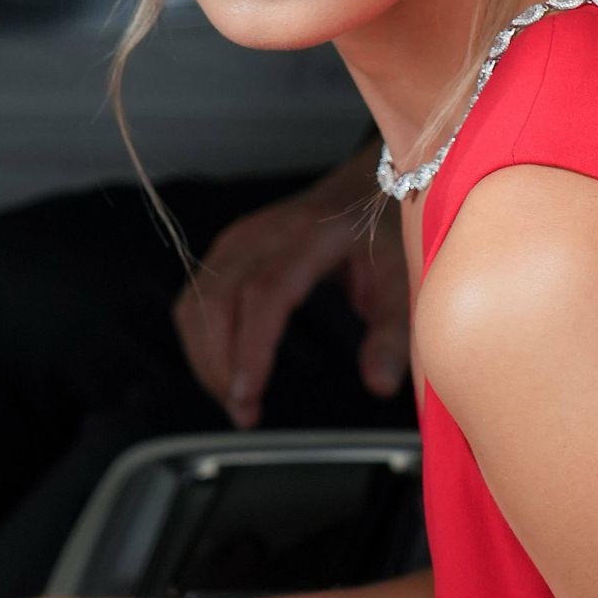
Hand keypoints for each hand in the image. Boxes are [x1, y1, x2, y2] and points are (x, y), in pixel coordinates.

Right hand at [172, 145, 409, 427]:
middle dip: (218, 364)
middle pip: (217, 301)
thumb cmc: (381, 230)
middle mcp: (264, 234)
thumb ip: (391, 333)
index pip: (264, 295)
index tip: (246, 394)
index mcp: (308, 237)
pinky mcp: (228, 250)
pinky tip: (223, 367)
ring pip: (197, 301)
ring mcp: (240, 239)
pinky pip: (197, 296)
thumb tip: (379, 384)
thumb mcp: (400, 279)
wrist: (366, 184)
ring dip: (205, 356)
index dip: (249, 348)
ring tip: (234, 399)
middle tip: (242, 413)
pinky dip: (201, 338)